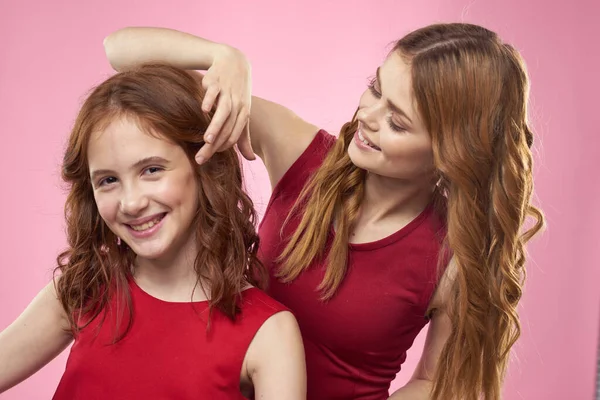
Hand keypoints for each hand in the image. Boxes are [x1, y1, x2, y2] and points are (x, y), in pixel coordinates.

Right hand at [195, 45, 254, 163]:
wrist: (233, 61)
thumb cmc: (238, 92)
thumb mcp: (243, 112)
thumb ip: (244, 136)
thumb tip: (251, 159)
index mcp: (243, 113)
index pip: (234, 136)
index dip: (223, 147)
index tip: (209, 157)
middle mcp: (237, 104)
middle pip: (227, 128)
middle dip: (214, 145)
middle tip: (200, 159)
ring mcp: (227, 92)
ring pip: (223, 112)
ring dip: (215, 126)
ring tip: (207, 140)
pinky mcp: (216, 81)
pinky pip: (214, 92)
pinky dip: (210, 100)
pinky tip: (204, 110)